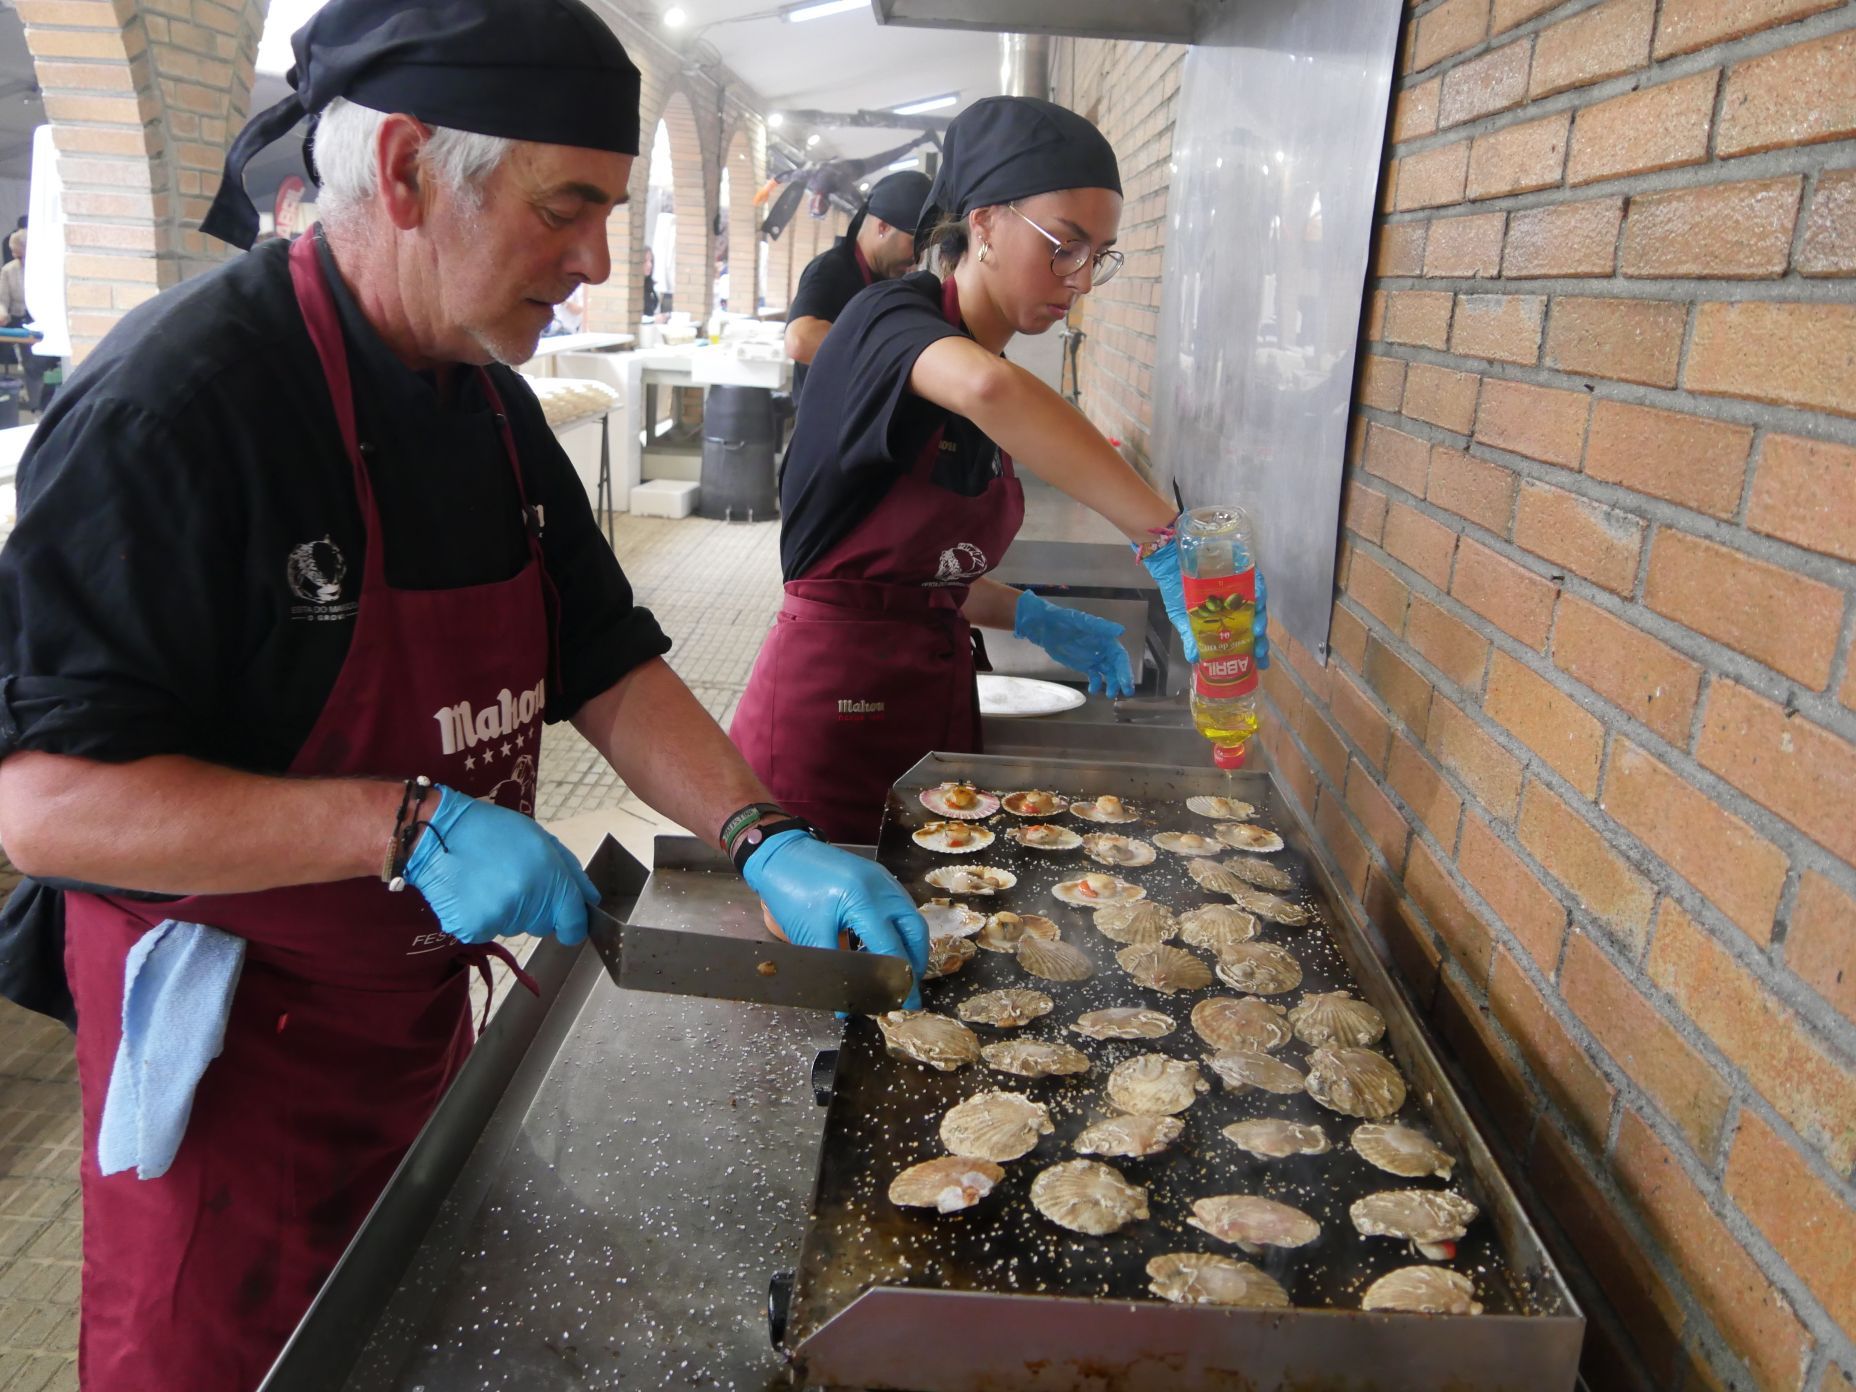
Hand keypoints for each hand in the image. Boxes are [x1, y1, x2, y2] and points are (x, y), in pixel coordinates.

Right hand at [403, 786, 597, 946]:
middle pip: (544, 925)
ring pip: (516, 927)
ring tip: (488, 881)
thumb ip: (570, 874)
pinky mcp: (473, 929)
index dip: (572, 923)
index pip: (574, 923)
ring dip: (509, 911)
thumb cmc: (492, 832)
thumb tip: (590, 901)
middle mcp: (528, 902)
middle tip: (513, 880)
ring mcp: (500, 918)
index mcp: (549, 877)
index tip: (565, 919)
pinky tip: (472, 893)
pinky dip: (482, 918)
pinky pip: (488, 931)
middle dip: (537, 909)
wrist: (437, 833)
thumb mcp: (541, 840)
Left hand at [742, 830, 928, 1007]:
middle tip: (906, 987)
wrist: (781, 853)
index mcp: (864, 901)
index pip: (892, 947)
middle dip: (916, 962)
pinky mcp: (878, 876)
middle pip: (915, 931)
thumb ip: (832, 968)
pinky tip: (884, 944)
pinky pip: (900, 906)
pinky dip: (899, 928)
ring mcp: (883, 879)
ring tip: (897, 970)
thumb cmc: (791, 892)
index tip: (905, 1004)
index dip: (899, 979)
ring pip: (911, 917)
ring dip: (910, 945)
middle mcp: (882, 888)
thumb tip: (844, 1006)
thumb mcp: (809, 935)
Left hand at [1013, 590, 1134, 697]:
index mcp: (1106, 639)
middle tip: (1125, 692)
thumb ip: (1102, 626)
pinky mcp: (1085, 665)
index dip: (1125, 670)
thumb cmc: (1065, 621)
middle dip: (1122, 680)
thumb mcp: (1083, 622)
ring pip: (1108, 673)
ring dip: (1111, 684)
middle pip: (1117, 667)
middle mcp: (1103, 650)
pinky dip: (1096, 684)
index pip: (1120, 657)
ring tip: (1110, 695)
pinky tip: (1093, 690)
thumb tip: (1121, 630)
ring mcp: (1094, 658)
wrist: (1046, 627)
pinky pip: (1095, 676)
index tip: (1126, 682)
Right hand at [1140, 540, 1271, 671]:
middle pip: (1255, 622)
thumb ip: (1191, 637)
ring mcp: (1241, 586)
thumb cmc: (1176, 589)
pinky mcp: (1241, 569)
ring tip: (1257, 630)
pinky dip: (1258, 590)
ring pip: (1258, 604)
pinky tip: (1258, 601)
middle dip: (1260, 638)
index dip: (1253, 649)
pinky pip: (1255, 580)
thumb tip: (1194, 659)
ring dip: (1260, 617)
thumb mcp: (1181, 618)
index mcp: (1225, 616)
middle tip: (1259, 651)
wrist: (1167, 561)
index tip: (1259, 664)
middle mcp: (1236, 602)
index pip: (1244, 635)